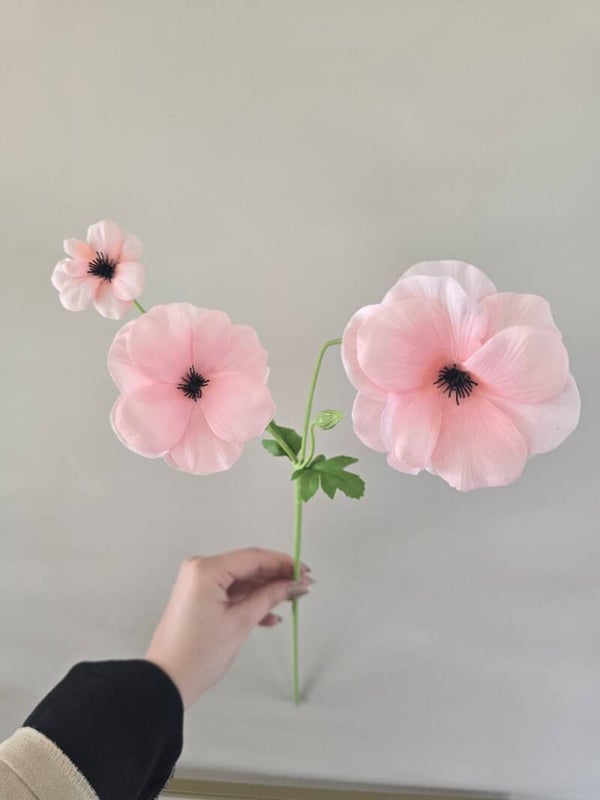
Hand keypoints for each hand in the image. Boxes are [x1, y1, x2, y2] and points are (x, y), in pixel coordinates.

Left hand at [144, 547, 311, 707]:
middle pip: (248, 566)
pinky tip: (270, 615)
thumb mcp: (241, 622)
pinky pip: (231, 592)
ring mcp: (198, 584)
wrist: (168, 681)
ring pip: (242, 580)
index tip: (303, 571)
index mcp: (206, 570)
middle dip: (276, 577)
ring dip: (266, 590)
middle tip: (302, 585)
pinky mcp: (200, 597)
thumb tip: (293, 584)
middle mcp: (200, 570)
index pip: (253, 557)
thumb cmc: (196, 654)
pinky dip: (250, 601)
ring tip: (290, 600)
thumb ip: (270, 597)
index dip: (283, 563)